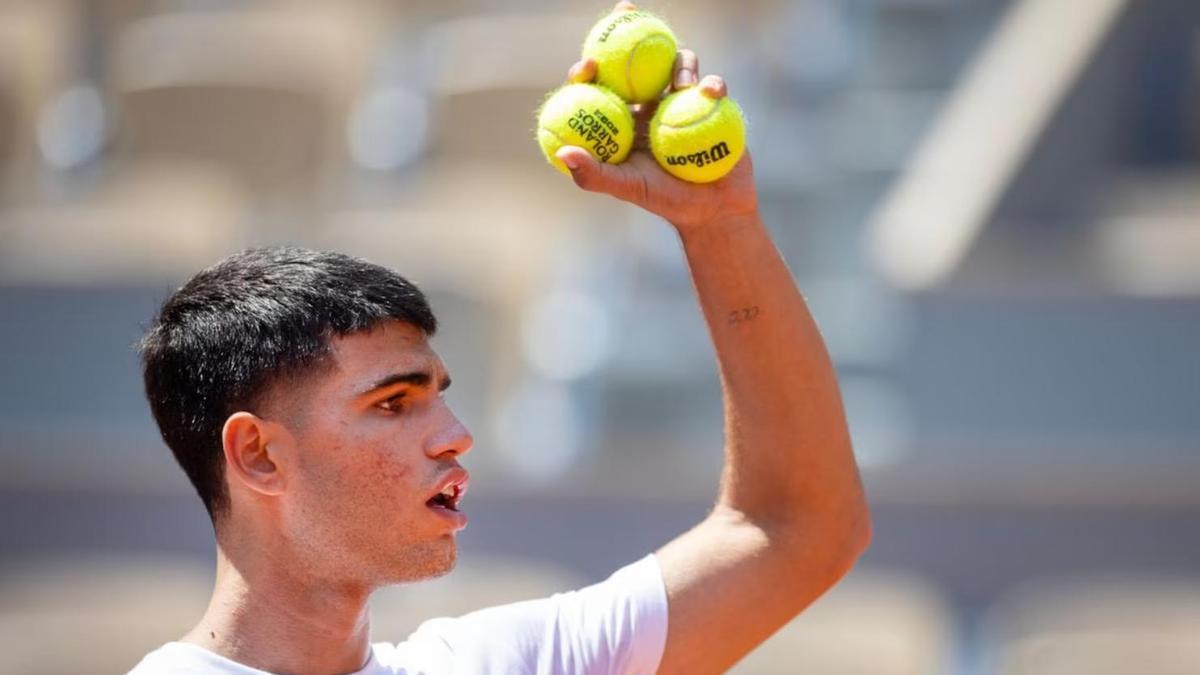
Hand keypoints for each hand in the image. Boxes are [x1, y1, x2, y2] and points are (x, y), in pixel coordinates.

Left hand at [556, 1, 757, 233]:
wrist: (713, 208)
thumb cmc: (666, 199)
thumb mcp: (628, 188)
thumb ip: (596, 174)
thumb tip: (564, 153)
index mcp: (625, 116)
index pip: (603, 85)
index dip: (591, 68)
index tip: (589, 65)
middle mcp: (650, 102)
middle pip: (638, 58)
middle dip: (630, 28)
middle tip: (625, 10)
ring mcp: (682, 99)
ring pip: (677, 63)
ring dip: (679, 64)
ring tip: (681, 85)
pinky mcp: (711, 102)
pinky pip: (711, 84)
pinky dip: (710, 83)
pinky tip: (709, 91)